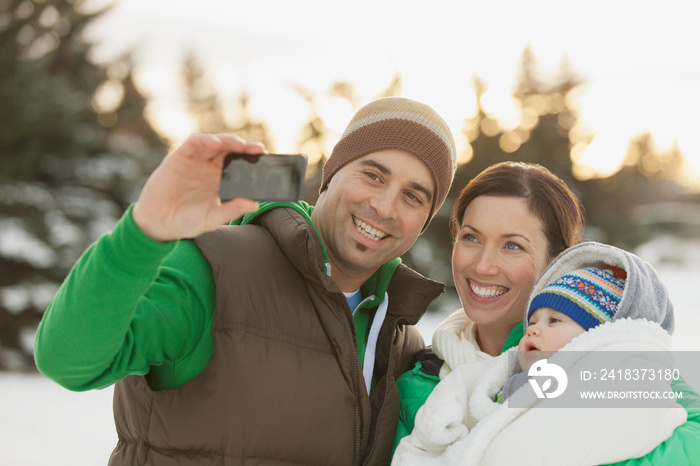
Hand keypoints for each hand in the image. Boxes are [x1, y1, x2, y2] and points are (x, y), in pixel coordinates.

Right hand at [133, 133, 264, 241]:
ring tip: (240, 145)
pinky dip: (206, 140)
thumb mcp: (213, 218)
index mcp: (222, 180)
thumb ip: (232, 210)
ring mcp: (196, 160)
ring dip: (229, 141)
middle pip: (232, 151)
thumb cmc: (187, 221)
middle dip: (246, 148)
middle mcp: (211, 167)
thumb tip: (255, 204)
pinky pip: (194, 143)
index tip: (269, 161)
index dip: (254, 161)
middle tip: (259, 149)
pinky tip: (215, 144)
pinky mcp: (180, 156)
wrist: (158, 223)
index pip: (242, 165)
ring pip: (216, 144)